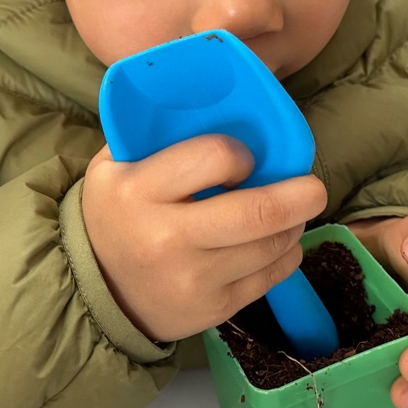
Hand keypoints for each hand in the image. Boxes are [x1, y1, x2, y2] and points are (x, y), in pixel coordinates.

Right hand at [82, 136, 327, 342]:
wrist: (95, 291)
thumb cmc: (115, 213)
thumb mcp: (115, 165)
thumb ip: (159, 135)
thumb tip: (223, 98)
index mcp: (140, 190)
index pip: (217, 157)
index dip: (242, 153)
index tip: (246, 157)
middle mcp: (168, 238)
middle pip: (260, 212)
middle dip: (301, 195)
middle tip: (313, 187)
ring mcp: (194, 279)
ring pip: (273, 245)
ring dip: (294, 224)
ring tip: (292, 212)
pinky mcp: (214, 309)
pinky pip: (272, 277)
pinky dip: (284, 255)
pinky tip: (275, 243)